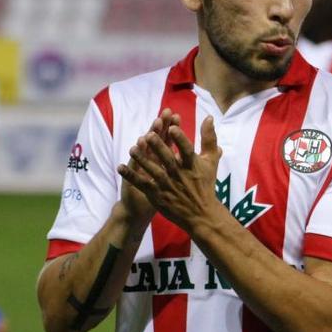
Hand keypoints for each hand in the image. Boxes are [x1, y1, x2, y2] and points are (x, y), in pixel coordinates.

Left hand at [120, 115, 221, 230]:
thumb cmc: (205, 184)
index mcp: (193, 165)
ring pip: (153, 171)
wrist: (201, 214)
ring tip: (133, 148)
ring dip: (142, 160)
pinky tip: (120, 167)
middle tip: (149, 135)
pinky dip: (131, 176)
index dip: (180, 140)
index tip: (173, 128)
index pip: (187, 150)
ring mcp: (167, 185)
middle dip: (159, 147)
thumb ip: (209, 138)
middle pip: (168, 159)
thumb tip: (209, 117)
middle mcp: (180, 175)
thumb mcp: (211, 160)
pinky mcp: (157, 195)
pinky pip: (142, 184)